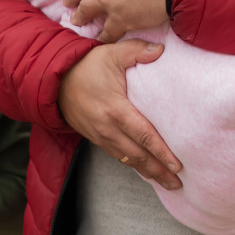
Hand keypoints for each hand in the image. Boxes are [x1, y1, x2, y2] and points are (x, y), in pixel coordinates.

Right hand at [57, 39, 180, 188]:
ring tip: (167, 183)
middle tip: (179, 184)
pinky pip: (118, 157)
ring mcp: (101, 136)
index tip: (177, 165)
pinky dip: (133, 166)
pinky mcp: (96, 139)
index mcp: (115, 109)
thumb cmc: (86, 66)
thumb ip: (137, 50)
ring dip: (148, 172)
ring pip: (128, 161)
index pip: (144, 135)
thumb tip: (161, 50)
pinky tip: (145, 170)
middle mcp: (108, 128)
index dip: (161, 152)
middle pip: (138, 156)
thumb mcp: (112, 53)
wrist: (56, 81)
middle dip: (159, 171)